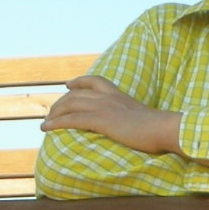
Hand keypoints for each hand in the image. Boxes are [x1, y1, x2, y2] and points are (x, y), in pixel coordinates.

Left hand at [41, 74, 179, 153]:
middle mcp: (107, 97)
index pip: (95, 81)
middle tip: (51, 113)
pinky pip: (71, 119)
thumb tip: (137, 128)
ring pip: (69, 105)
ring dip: (54, 114)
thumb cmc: (160, 128)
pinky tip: (46, 128)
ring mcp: (103, 107)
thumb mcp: (145, 118)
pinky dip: (56, 123)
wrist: (163, 128)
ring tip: (45, 123)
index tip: (69, 85)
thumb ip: (135, 119)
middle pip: (76, 95)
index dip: (79, 82)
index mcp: (119, 95)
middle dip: (60, 103)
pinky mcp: (99, 120)